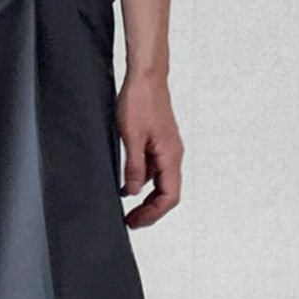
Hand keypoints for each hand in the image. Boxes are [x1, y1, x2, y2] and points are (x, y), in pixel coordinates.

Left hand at [115, 70, 182, 227]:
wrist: (146, 76)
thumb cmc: (140, 101)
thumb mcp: (131, 136)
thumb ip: (133, 166)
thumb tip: (132, 191)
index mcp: (170, 156)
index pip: (169, 196)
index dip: (153, 214)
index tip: (135, 222)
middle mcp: (172, 155)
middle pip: (167, 194)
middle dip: (150, 211)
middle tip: (130, 222)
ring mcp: (166, 149)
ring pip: (160, 183)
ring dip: (146, 198)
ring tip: (128, 209)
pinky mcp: (158, 143)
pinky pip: (154, 170)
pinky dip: (142, 182)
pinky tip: (126, 186)